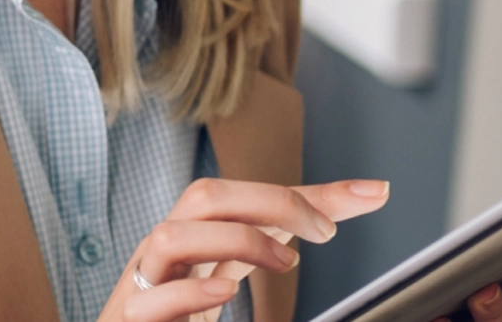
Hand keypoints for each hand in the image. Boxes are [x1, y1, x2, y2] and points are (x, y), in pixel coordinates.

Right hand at [97, 177, 390, 321]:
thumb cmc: (180, 300)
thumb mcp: (232, 261)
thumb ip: (282, 232)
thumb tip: (369, 193)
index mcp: (190, 229)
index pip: (234, 192)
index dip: (291, 194)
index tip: (358, 202)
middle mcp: (165, 247)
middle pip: (203, 197)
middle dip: (267, 203)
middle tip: (323, 231)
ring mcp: (144, 282)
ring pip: (170, 236)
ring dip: (234, 240)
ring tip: (285, 262)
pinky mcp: (132, 318)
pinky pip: (149, 298)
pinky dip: (189, 290)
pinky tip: (225, 291)